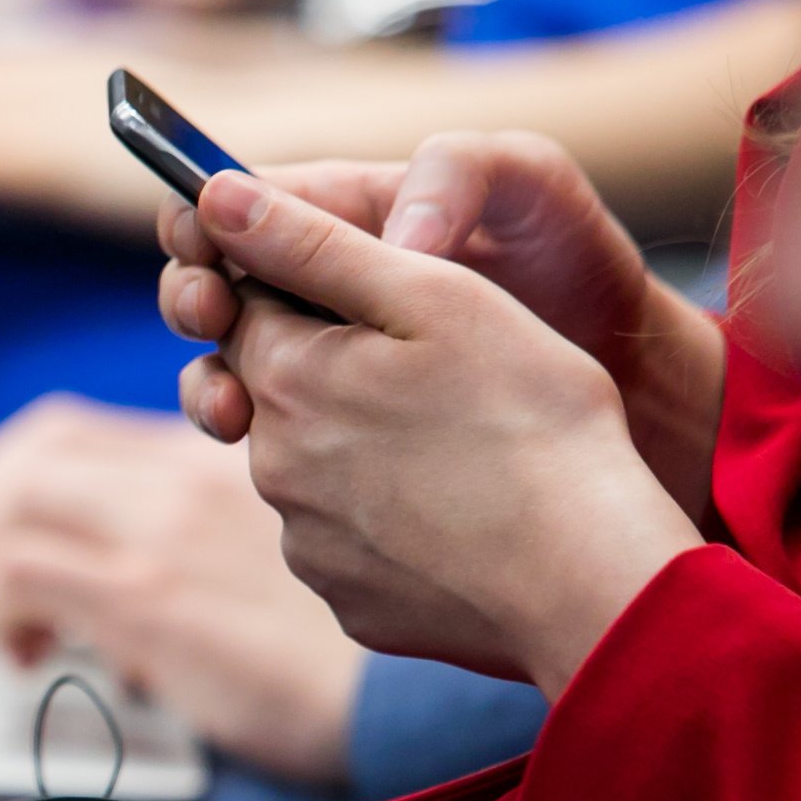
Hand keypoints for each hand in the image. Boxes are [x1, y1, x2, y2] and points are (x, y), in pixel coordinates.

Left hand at [0, 398, 363, 787]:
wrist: (410, 689)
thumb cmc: (366, 632)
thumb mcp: (295, 547)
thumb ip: (221, 534)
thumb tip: (146, 584)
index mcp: (220, 454)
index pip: (83, 429)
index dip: (19, 468)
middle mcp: (186, 473)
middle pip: (35, 452)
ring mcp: (162, 530)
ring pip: (14, 505)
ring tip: (7, 625)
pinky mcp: (145, 596)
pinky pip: (18, 571)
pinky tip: (29, 653)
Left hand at [158, 172, 703, 697]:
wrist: (586, 573)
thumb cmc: (530, 417)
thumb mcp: (432, 296)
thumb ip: (313, 243)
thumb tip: (214, 196)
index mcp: (285, 378)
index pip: (249, 307)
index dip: (307, 289)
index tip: (375, 295)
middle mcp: (273, 467)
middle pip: (279, 392)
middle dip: (335, 371)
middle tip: (438, 377)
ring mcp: (308, 545)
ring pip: (316, 470)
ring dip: (364, 448)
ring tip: (459, 447)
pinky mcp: (349, 604)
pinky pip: (355, 543)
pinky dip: (393, 522)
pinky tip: (462, 514)